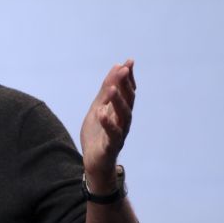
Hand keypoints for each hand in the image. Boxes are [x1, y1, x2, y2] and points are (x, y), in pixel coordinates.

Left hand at [80, 59, 135, 190]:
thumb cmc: (98, 134)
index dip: (128, 77)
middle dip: (125, 85)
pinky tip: (102, 113)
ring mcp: (119, 134)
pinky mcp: (110, 146)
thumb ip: (106, 90)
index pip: (127, 92)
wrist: (94, 161)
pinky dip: (107, 123)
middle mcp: (123, 121)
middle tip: (123, 70)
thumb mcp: (98, 107)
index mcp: (120, 112)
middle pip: (128, 101)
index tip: (129, 62)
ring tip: (111, 88)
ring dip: (117, 102)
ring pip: (122, 117)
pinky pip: (112, 134)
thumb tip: (117, 67)